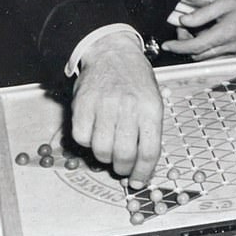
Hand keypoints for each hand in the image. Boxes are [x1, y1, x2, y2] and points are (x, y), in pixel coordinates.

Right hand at [71, 32, 162, 187]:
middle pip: (124, 155)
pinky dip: (87, 142)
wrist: (113, 53)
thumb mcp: (153, 101)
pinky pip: (82, 138)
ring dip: (105, 157)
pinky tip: (95, 132)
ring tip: (109, 148)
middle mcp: (128, 107)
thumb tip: (142, 167)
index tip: (138, 182)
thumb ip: (149, 132)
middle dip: (123, 168)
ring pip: (101, 150)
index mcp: (151, 108)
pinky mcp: (82, 105)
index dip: (143, 173)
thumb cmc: (136, 81)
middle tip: (122, 166)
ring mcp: (104, 106)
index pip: (149, 151)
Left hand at [160, 0, 235, 59]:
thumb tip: (183, 21)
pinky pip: (216, 63)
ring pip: (205, 61)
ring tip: (197, 35)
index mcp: (226, 33)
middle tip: (185, 30)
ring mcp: (235, 55)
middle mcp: (230, 48)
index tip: (167, 45)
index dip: (178, 46)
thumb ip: (202, 13)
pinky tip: (208, 44)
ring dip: (195, 51)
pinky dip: (207, 56)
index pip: (195, 46)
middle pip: (198, 55)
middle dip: (185, 45)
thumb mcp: (225, 2)